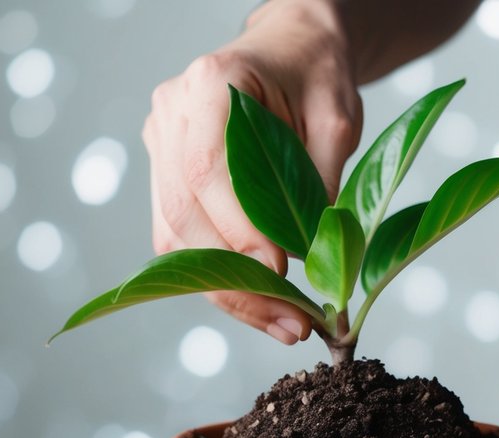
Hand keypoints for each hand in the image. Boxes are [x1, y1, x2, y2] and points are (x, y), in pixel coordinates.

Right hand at [142, 0, 362, 343]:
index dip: (238, 230)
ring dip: (228, 291)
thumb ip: (320, 182)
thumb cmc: (316, 76)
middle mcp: (172, 113)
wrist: (289, 52)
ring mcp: (160, 144)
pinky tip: (261, 305)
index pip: (208, 169)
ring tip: (283, 324)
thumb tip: (312, 260)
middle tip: (292, 321)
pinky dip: (218, 280)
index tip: (281, 272)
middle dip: (238, 278)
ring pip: (175, 237)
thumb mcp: (338, 118)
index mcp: (211, 83)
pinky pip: (180, 240)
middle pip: (184, 213)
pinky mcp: (164, 175)